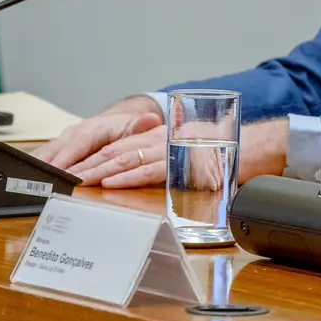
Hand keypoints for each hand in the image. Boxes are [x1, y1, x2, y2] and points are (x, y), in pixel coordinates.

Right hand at [33, 94, 161, 183]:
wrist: (117, 120)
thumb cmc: (125, 128)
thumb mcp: (136, 128)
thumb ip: (142, 127)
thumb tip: (151, 120)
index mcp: (94, 128)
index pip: (78, 144)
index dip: (68, 159)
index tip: (61, 173)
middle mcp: (76, 132)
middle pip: (59, 149)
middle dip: (49, 166)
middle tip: (40, 183)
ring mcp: (65, 138)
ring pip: (48, 152)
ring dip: (38, 166)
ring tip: (27, 182)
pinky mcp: (59, 146)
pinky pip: (44, 155)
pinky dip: (35, 165)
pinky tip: (25, 177)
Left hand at [91, 116, 289, 190]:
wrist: (256, 146)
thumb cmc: (225, 152)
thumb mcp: (189, 152)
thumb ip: (166, 160)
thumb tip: (145, 174)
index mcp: (160, 137)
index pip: (119, 145)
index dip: (94, 157)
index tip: (72, 168)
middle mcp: (161, 139)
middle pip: (115, 151)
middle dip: (88, 165)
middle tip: (64, 177)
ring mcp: (171, 149)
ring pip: (127, 159)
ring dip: (100, 172)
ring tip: (78, 181)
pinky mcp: (182, 163)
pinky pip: (149, 170)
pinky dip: (127, 177)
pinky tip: (110, 183)